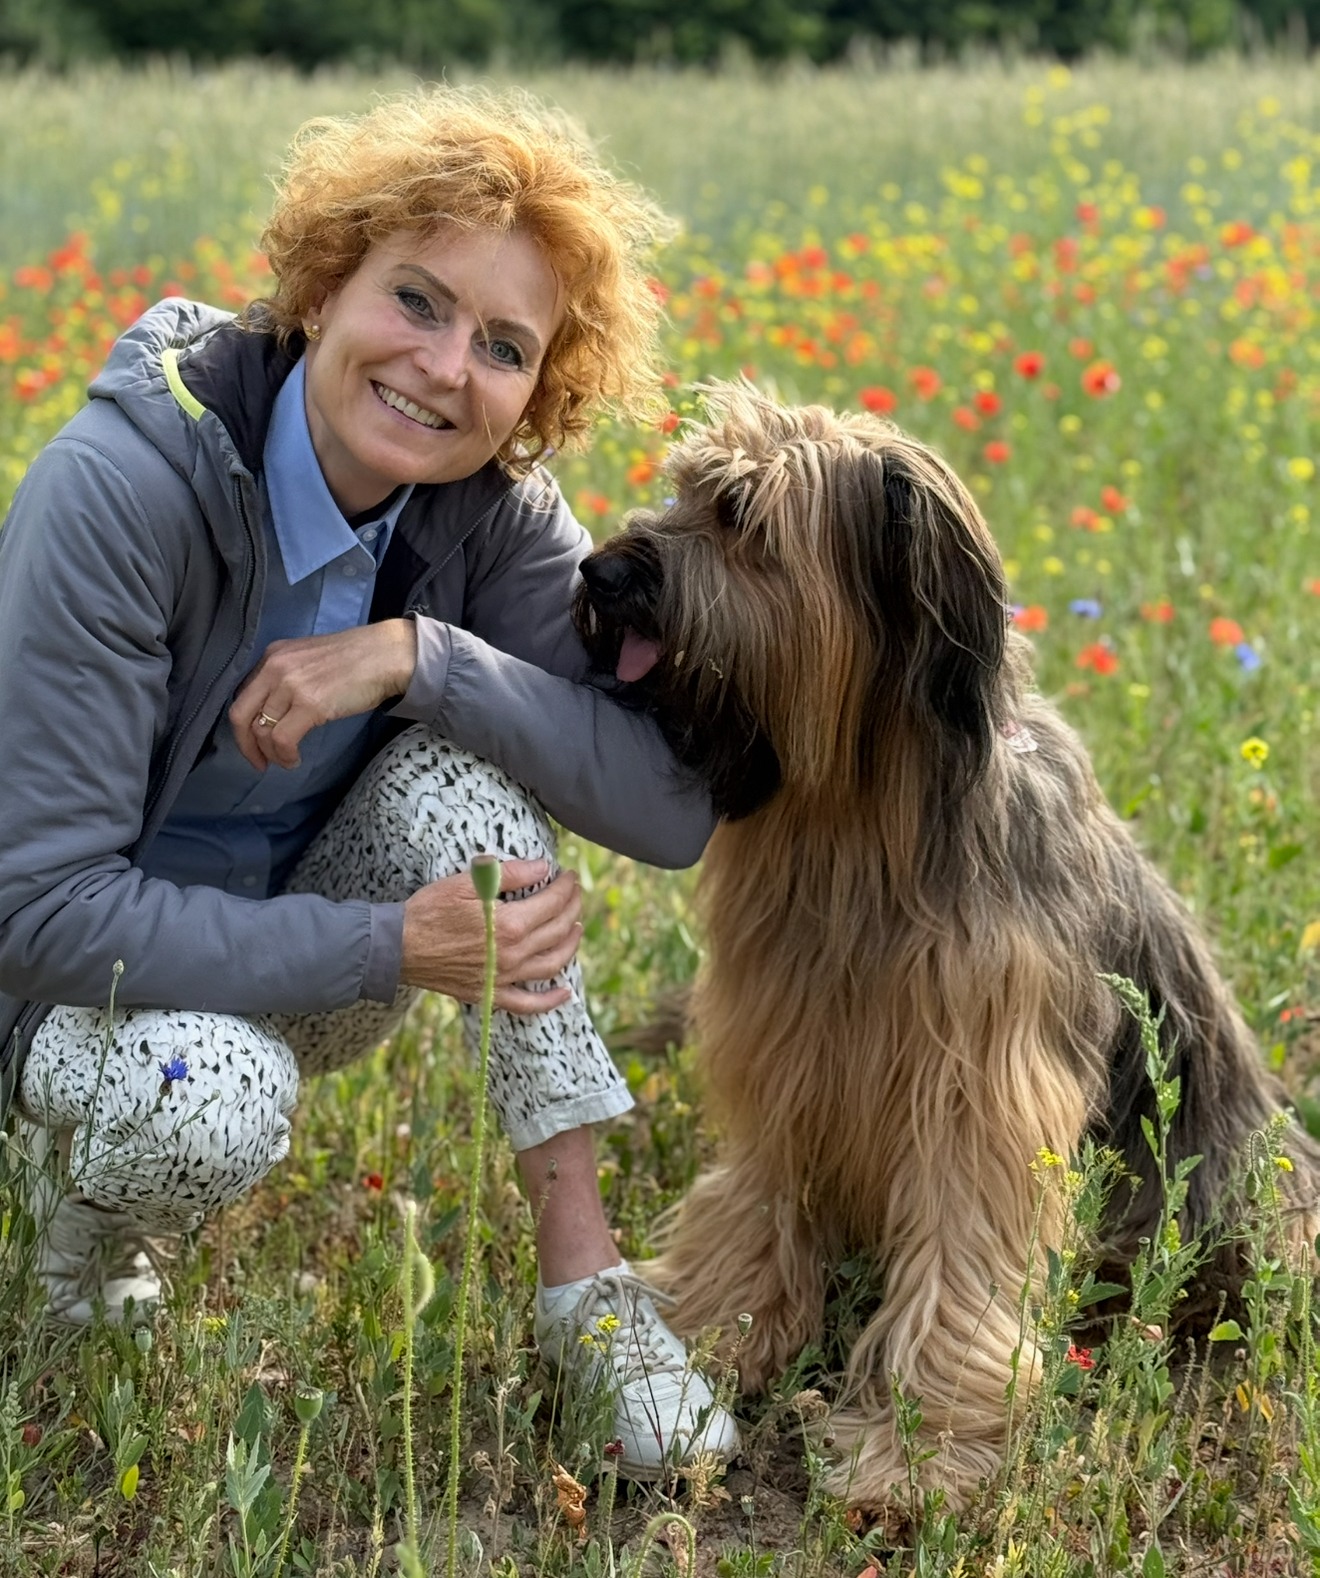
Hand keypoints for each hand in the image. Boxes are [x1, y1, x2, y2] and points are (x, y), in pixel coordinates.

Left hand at [230, 620, 417, 770]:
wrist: (386, 656)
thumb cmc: (357, 659)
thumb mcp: (310, 660)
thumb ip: (289, 677)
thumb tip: (279, 710)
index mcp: (274, 655)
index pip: (243, 694)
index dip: (244, 724)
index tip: (254, 742)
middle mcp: (275, 667)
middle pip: (240, 713)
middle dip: (246, 745)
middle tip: (258, 762)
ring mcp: (291, 685)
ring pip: (260, 730)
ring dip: (270, 754)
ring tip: (286, 762)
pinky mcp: (309, 704)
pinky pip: (282, 739)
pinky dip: (285, 756)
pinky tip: (295, 760)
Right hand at [400, 860, 582, 1013]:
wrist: (398, 947)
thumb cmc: (429, 910)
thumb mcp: (467, 882)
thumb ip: (509, 874)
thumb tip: (542, 867)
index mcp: (510, 924)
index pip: (553, 903)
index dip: (566, 887)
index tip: (568, 875)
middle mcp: (513, 954)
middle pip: (558, 931)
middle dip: (572, 908)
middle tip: (575, 894)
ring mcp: (503, 978)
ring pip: (552, 964)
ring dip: (570, 945)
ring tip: (577, 928)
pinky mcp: (490, 994)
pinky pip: (528, 1004)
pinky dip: (550, 1000)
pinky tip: (566, 992)